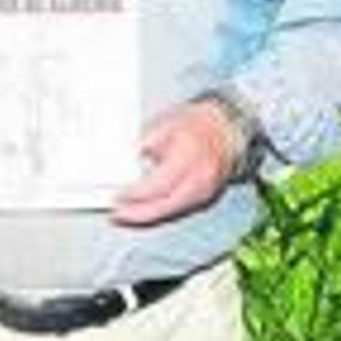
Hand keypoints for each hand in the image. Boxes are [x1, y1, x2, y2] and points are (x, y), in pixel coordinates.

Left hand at [109, 100, 235, 226]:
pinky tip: (143, 210)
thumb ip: (144, 144)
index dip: (136, 194)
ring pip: (171, 212)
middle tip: (117, 213)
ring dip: (146, 215)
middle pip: (165, 205)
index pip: (159, 184)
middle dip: (138, 213)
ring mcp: (204, 191)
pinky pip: (177, 209)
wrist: (224, 131)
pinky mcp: (203, 198)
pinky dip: (159, 211)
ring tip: (124, 214)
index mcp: (188, 155)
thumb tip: (124, 159)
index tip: (119, 195)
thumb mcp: (165, 124)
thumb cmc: (197, 125)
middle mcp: (199, 178)